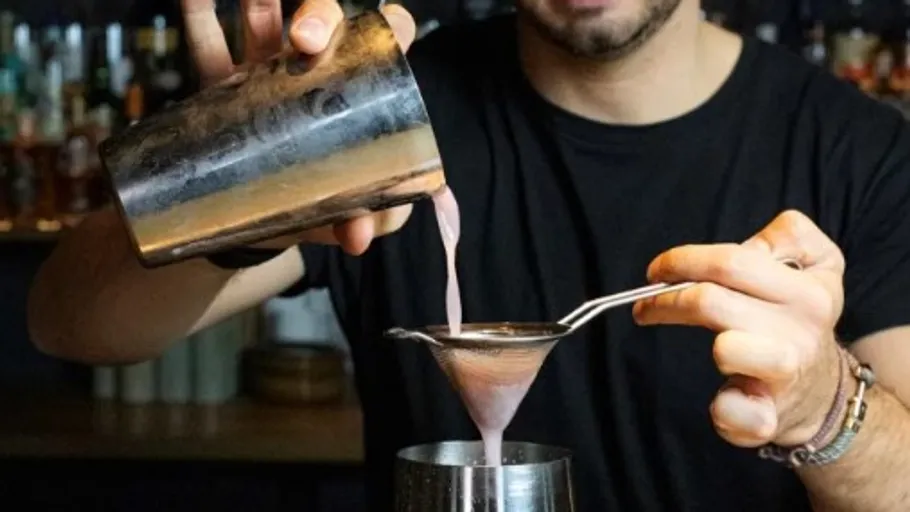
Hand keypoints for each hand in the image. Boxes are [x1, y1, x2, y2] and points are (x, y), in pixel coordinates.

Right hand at [180, 0, 417, 254]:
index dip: (390, 26)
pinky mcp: (221, 86)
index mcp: (354, 90)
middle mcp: (313, 69)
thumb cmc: (318, 206)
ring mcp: (265, 69)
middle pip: (321, 19)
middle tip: (305, 39)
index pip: (381, 44)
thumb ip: (370, 219)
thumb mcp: (352, 213)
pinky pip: (205, 43)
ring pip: (263, 15)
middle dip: (315, 14)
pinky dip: (197, 13)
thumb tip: (359, 234)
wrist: (254, 225)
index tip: (391, 24)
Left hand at [632, 210, 846, 447]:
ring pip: (725, 350)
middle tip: (645, 304)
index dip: (683, 261)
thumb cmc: (800, 317)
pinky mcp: (768, 417)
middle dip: (665, 299)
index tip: (658, 270)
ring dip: (703, 344)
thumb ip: (788, 237)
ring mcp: (785, 375)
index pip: (731, 262)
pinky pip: (736, 412)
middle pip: (710, 301)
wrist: (824, 393)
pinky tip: (721, 400)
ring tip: (702, 343)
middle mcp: (801, 331)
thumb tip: (748, 246)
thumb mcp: (819, 263)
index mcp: (810, 290)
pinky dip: (723, 411)